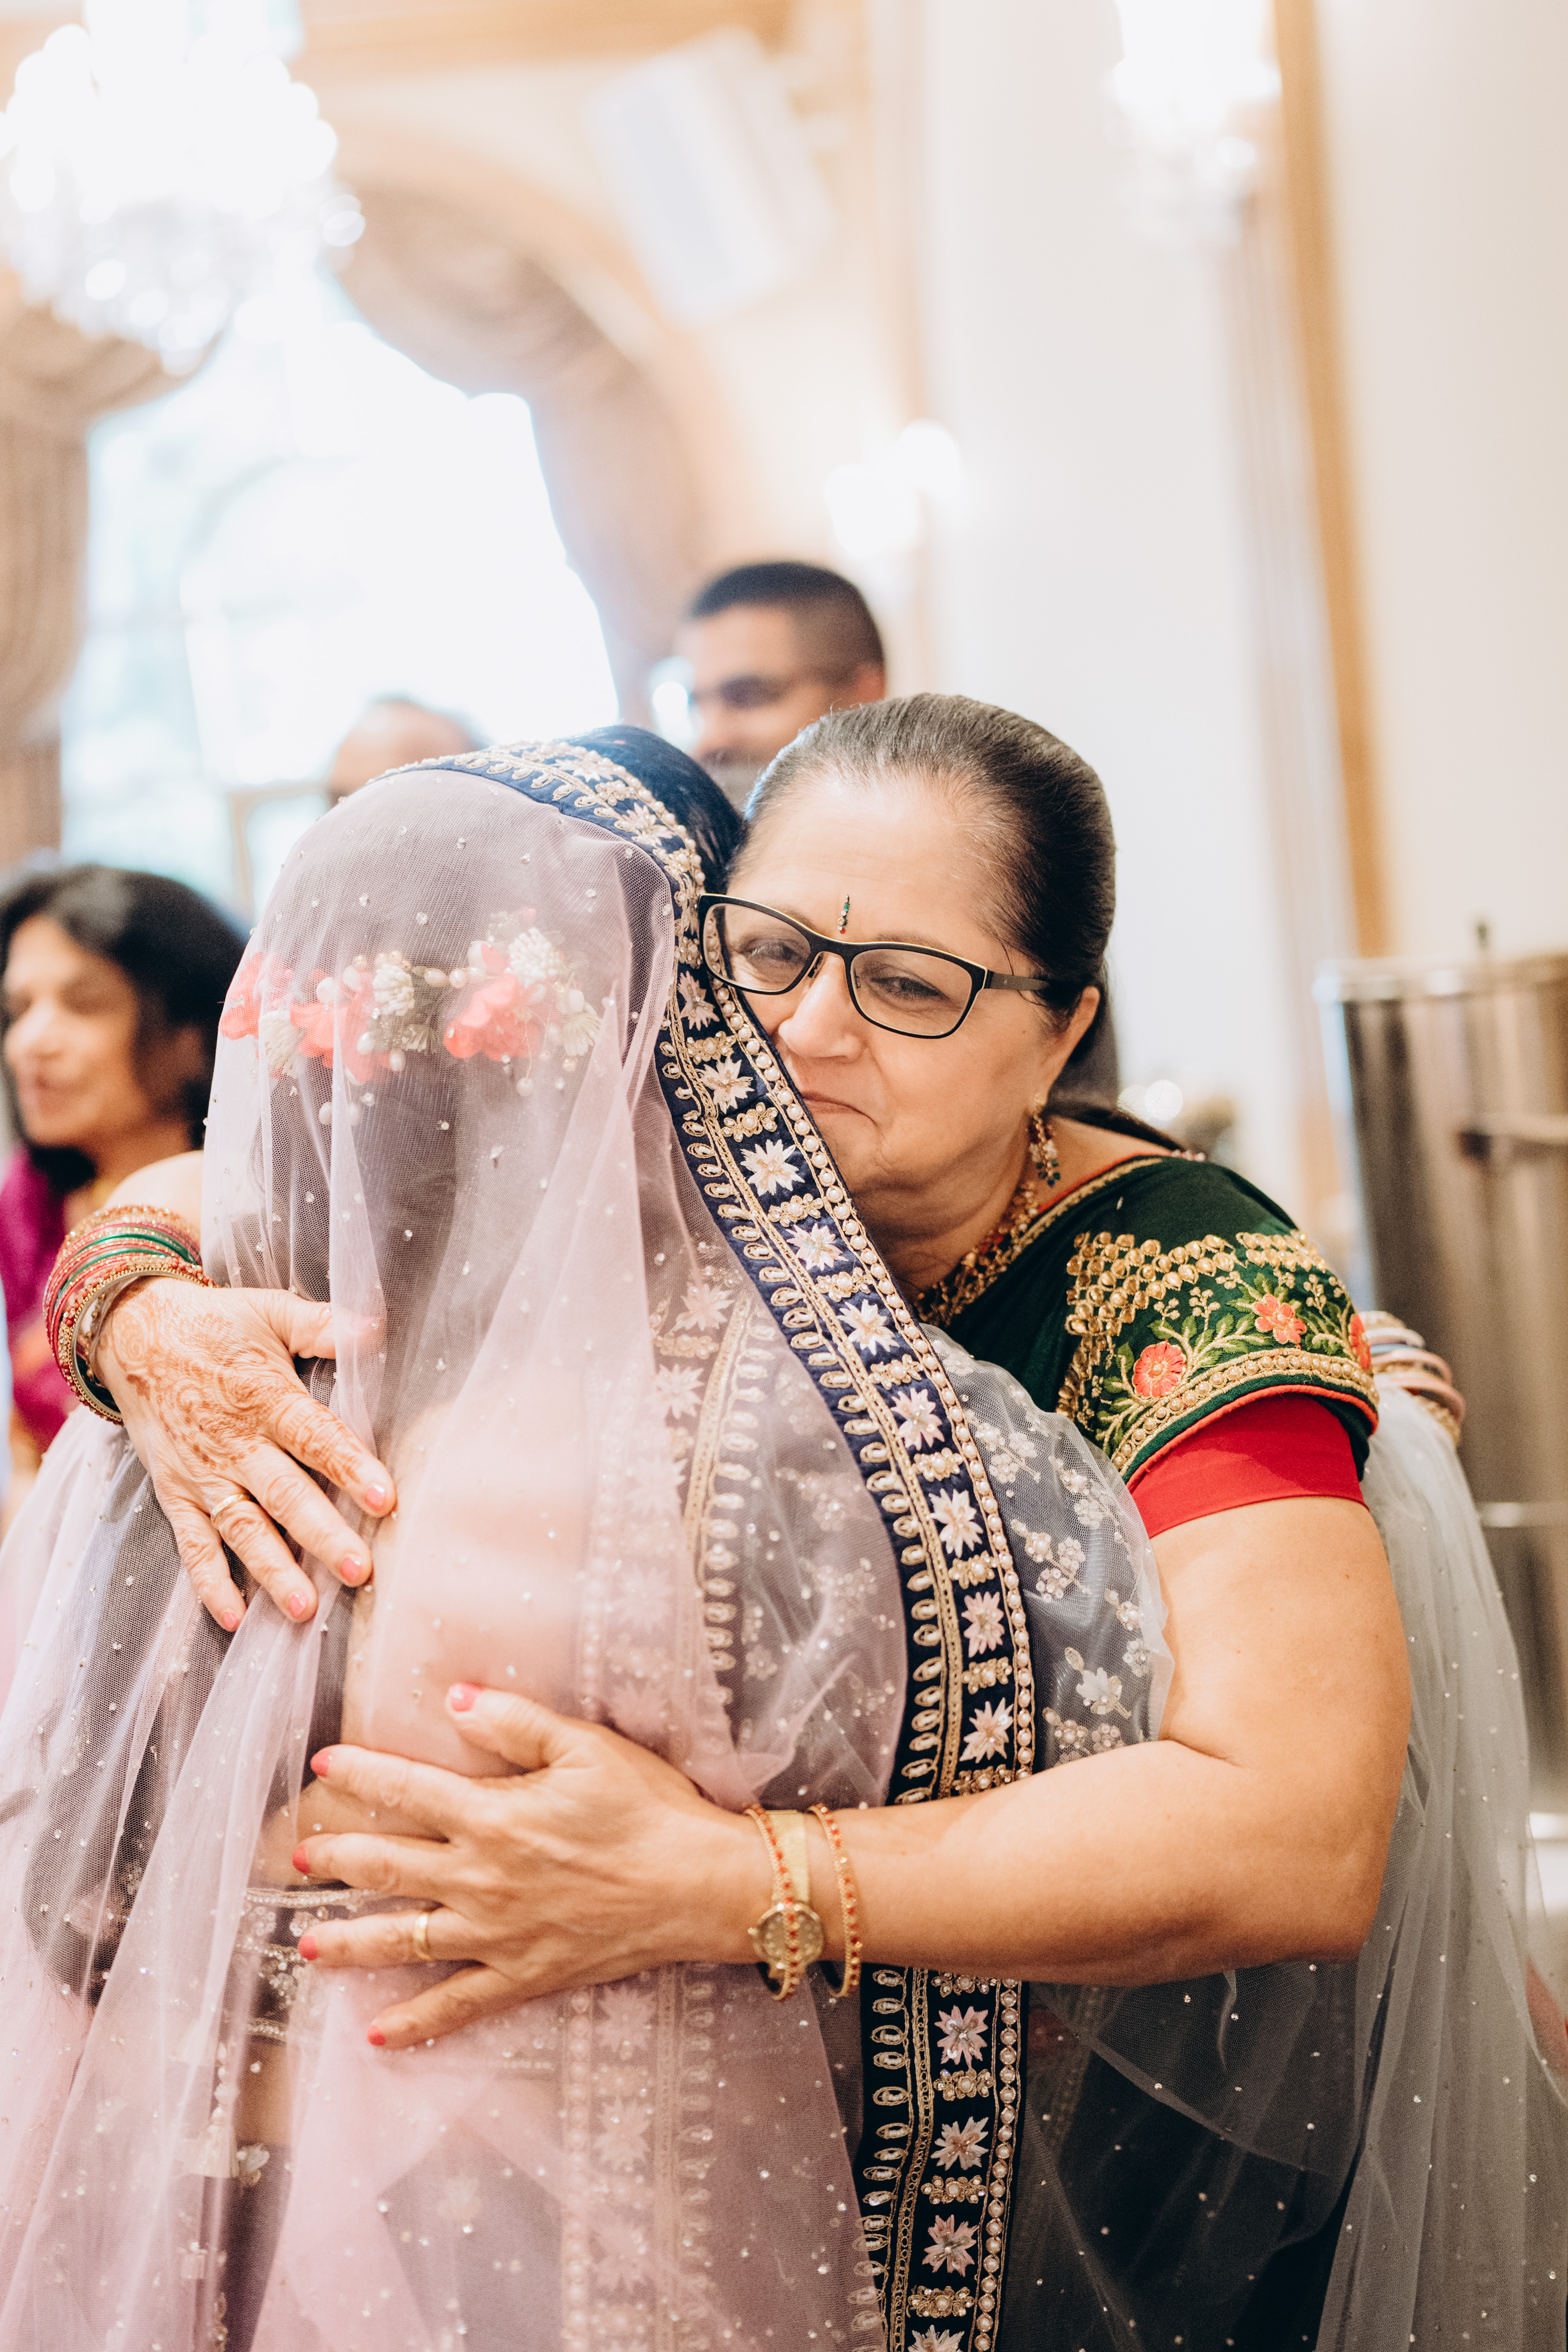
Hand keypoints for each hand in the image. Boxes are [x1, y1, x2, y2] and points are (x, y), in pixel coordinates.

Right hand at [97, 1277, 394, 1628]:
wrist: (134, 1334)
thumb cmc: (216, 1324)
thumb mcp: (270, 1312)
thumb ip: (323, 1324)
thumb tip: (377, 1327)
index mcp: (265, 1399)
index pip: (315, 1437)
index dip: (350, 1466)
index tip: (385, 1497)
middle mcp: (235, 1445)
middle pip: (285, 1495)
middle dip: (322, 1535)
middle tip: (358, 1570)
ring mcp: (204, 1475)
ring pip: (243, 1529)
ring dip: (273, 1570)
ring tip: (306, 1609)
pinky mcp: (176, 1494)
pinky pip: (193, 1545)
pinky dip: (209, 1582)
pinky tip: (233, 1619)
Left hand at [294, 1686, 763, 2048]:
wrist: (700, 1884)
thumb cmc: (649, 1807)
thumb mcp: (586, 1746)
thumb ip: (514, 1722)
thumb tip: (453, 1698)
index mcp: (493, 1816)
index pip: (408, 1790)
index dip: (360, 1774)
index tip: (321, 1764)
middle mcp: (481, 1879)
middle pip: (388, 1868)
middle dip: (335, 1860)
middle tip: (295, 1857)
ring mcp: (498, 1934)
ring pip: (404, 1941)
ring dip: (348, 1943)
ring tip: (304, 1946)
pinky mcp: (524, 1974)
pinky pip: (458, 2004)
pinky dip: (415, 2021)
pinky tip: (376, 2034)